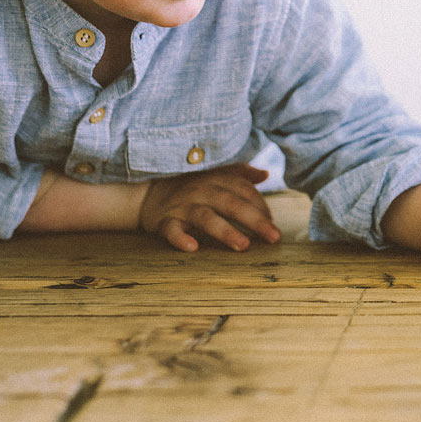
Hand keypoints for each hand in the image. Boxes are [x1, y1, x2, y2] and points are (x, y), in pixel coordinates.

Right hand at [138, 163, 282, 251]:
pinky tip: (192, 248)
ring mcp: (183, 206)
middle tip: (274, 237)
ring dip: (225, 231)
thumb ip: (239, 174)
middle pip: (232, 204)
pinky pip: (172, 230)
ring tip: (243, 246)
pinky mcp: (165, 221)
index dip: (261, 206)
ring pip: (206, 217)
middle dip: (255, 220)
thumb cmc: (189, 184)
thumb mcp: (213, 174)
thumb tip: (265, 174)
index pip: (244, 191)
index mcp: (217, 179)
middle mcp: (202, 190)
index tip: (273, 223)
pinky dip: (180, 238)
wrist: (147, 191)